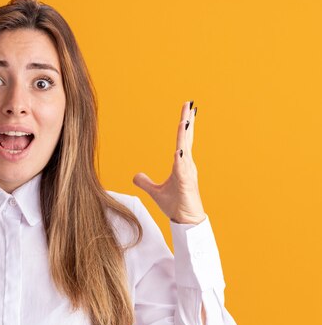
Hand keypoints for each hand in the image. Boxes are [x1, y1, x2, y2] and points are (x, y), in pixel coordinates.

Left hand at [132, 100, 205, 224]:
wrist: (186, 220)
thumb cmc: (176, 205)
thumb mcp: (155, 192)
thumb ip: (145, 182)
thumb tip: (135, 175)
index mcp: (182, 164)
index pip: (183, 140)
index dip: (185, 126)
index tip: (187, 111)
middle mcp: (187, 164)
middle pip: (187, 139)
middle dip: (188, 121)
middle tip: (189, 104)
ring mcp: (188, 172)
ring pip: (185, 149)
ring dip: (185, 135)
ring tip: (186, 119)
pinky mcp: (186, 183)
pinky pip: (182, 167)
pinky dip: (181, 158)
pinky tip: (179, 150)